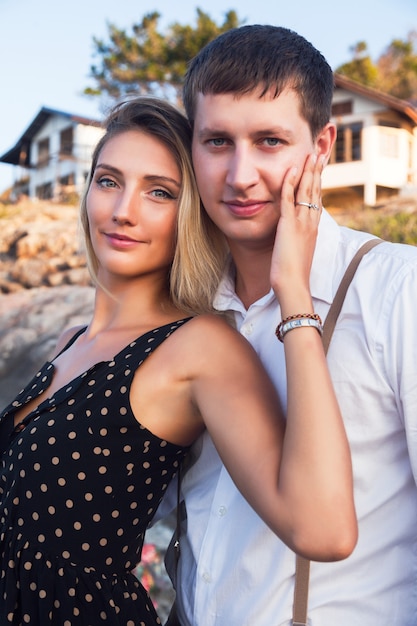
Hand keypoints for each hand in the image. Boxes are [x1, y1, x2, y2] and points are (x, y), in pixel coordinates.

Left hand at [270, 153, 323, 316]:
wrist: (293, 284)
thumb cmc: (293, 274)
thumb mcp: (297, 252)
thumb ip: (297, 240)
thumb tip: (293, 236)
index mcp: (312, 228)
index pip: (317, 200)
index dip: (318, 184)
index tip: (319, 170)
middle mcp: (310, 222)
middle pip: (315, 191)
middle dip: (317, 172)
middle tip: (318, 154)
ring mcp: (301, 223)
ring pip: (306, 192)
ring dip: (307, 172)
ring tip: (310, 155)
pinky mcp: (288, 225)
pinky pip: (289, 199)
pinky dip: (290, 183)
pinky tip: (291, 170)